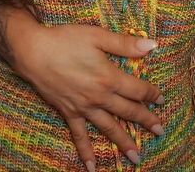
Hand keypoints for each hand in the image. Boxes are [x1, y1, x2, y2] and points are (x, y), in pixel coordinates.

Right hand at [13, 24, 163, 170]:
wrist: (33, 51)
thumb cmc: (65, 40)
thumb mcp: (97, 36)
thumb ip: (124, 44)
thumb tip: (151, 45)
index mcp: (108, 77)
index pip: (137, 89)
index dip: (151, 94)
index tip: (161, 99)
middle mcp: (98, 96)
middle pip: (127, 111)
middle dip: (146, 121)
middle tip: (160, 131)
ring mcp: (83, 107)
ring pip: (108, 127)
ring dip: (123, 142)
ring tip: (136, 157)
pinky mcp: (68, 112)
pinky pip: (79, 135)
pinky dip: (85, 151)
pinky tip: (91, 168)